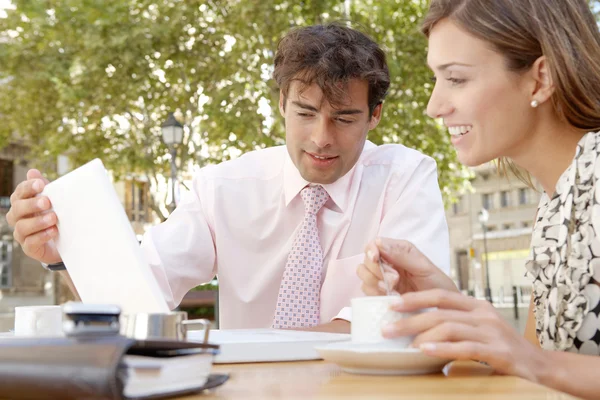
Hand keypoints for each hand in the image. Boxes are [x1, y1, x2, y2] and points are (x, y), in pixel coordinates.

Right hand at [6, 169, 61, 263]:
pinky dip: (41, 236)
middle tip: (47, 202)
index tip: (41, 184)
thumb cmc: (56, 217)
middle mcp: (18, 218)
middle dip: (32, 204)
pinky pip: (30, 242)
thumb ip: (44, 188)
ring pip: (22, 227)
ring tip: (54, 218)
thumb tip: (32, 171)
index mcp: (22, 203)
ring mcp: (22, 234)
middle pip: (17, 209)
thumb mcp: (53, 201)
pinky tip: (53, 231)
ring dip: (38, 222)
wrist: (66, 241)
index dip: (28, 187)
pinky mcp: (29, 248)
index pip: (19, 193)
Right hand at [357, 237, 457, 294]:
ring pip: (363, 275)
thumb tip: (379, 244)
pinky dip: (375, 294)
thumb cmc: (438, 285)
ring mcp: (382, 278)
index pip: (374, 244)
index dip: (371, 250)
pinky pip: (367, 291)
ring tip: (392, 290)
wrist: (443, 309)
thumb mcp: (423, 267)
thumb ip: (401, 255)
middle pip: (366, 261)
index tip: (375, 258)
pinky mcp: (380, 294)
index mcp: (398, 250)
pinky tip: (389, 297)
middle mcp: (387, 262)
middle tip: (395, 279)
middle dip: (377, 270)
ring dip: (374, 282)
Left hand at [384, 289, 546, 381]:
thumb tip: (417, 327)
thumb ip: (454, 323)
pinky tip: (425, 351)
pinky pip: (465, 348)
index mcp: (476, 305)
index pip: (440, 295)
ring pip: (449, 327)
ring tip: (403, 344)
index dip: (414, 298)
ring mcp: (492, 332)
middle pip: (439, 312)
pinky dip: (442, 349)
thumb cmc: (501, 347)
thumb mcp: (478, 328)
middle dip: (409, 319)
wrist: (539, 366)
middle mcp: (483, 314)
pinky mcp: (498, 352)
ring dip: (421, 335)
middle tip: (387, 328)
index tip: (391, 304)